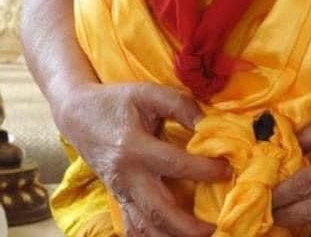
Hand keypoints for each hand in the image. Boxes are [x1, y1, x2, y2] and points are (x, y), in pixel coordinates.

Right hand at [58, 82, 230, 236]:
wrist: (78, 115)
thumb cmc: (116, 101)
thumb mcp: (147, 93)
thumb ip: (179, 104)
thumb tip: (207, 123)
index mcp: (133, 147)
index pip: (174, 164)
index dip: (204, 169)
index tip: (227, 170)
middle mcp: (126, 176)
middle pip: (158, 212)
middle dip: (188, 226)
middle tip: (215, 227)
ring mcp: (120, 192)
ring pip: (145, 228)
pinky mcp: (118, 199)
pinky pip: (134, 228)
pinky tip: (173, 236)